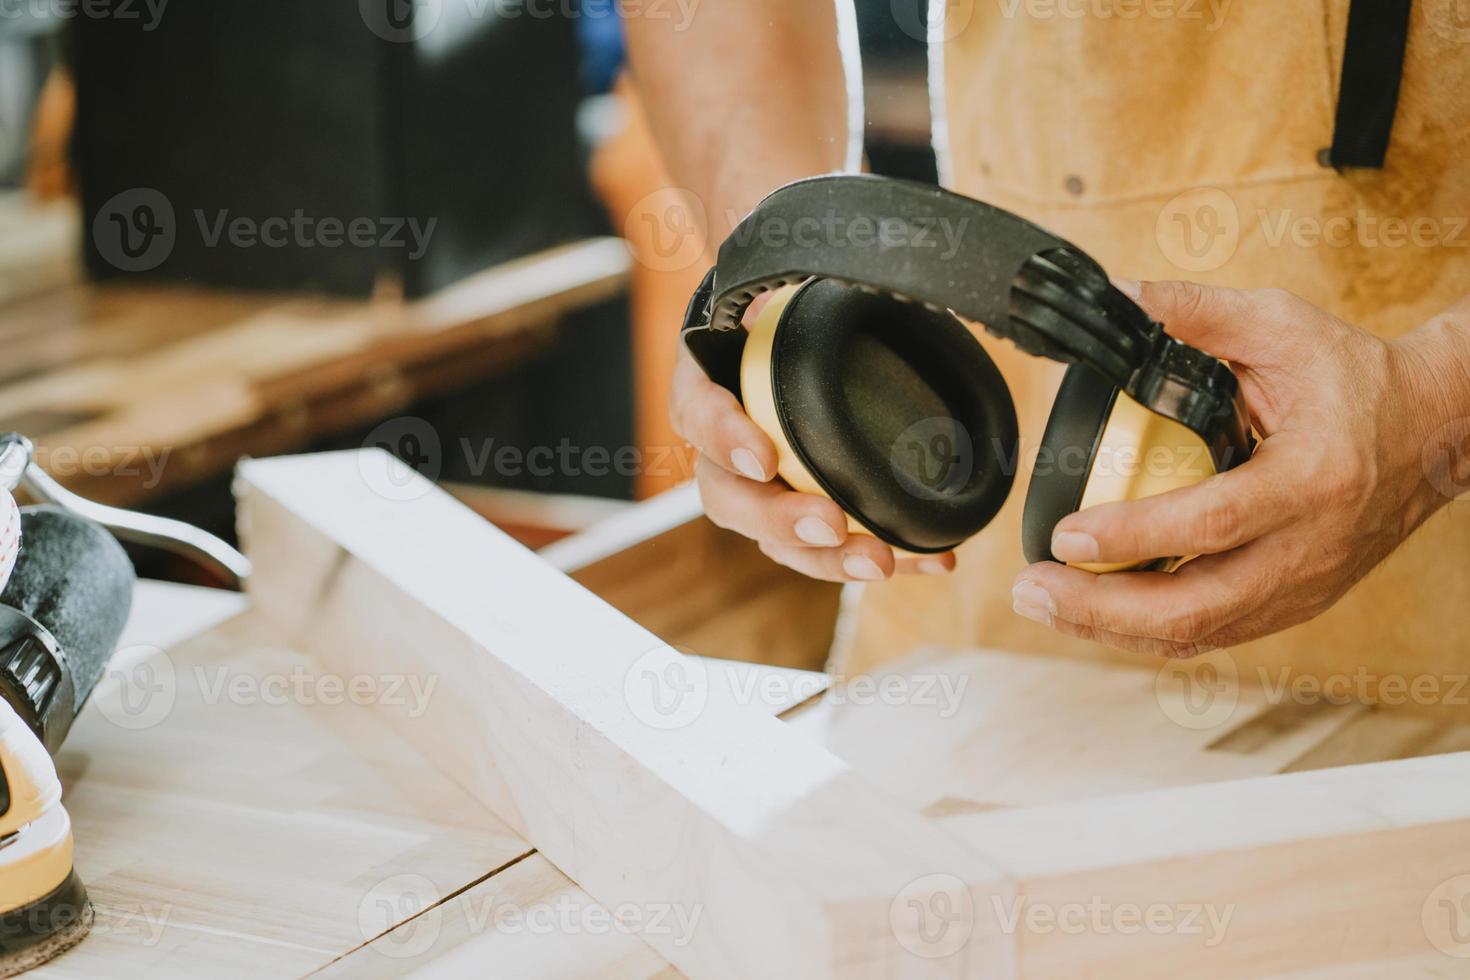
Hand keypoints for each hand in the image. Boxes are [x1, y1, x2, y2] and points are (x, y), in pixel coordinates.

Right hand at [671, 297, 956, 582]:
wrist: (799, 330)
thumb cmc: (783, 305)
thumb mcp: (780, 279)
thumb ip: (786, 283)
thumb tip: (813, 281)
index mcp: (705, 384)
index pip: (698, 412)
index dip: (726, 438)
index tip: (765, 458)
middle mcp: (723, 449)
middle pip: (730, 497)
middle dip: (780, 519)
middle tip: (829, 526)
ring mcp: (761, 490)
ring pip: (774, 539)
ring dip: (827, 559)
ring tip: (879, 561)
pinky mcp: (804, 514)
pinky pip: (831, 549)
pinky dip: (886, 555)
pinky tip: (934, 560)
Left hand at [1011, 281, 1466, 656]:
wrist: (1438, 430)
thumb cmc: (1358, 379)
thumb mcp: (1282, 327)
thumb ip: (1198, 313)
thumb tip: (1117, 294)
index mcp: (1312, 479)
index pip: (1211, 524)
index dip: (1132, 537)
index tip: (1065, 536)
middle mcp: (1309, 547)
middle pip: (1196, 608)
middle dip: (1101, 609)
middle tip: (1031, 587)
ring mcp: (1303, 585)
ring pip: (1199, 633)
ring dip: (1112, 629)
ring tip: (1045, 603)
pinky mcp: (1295, 602)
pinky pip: (1214, 633)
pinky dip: (1148, 632)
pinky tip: (1096, 615)